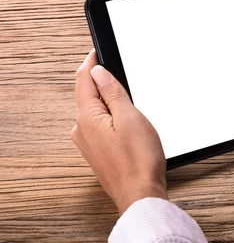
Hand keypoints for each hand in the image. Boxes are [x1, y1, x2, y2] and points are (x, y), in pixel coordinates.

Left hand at [73, 50, 166, 214]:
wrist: (140, 194)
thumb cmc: (139, 160)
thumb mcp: (130, 117)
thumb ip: (112, 92)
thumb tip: (98, 72)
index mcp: (87, 117)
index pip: (83, 79)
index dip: (92, 62)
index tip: (99, 49)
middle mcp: (82, 130)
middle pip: (87, 93)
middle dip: (100, 79)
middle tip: (117, 66)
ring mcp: (88, 142)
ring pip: (94, 109)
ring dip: (107, 97)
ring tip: (125, 91)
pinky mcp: (98, 151)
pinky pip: (99, 124)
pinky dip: (110, 114)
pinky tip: (124, 117)